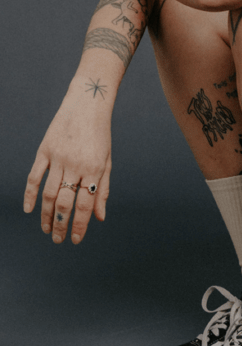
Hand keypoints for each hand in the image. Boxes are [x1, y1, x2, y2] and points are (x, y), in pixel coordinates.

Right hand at [23, 94, 111, 243]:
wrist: (87, 105)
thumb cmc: (100, 135)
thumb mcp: (107, 161)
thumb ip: (103, 190)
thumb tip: (100, 218)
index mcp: (95, 169)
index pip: (86, 204)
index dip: (80, 225)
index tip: (75, 240)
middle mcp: (76, 165)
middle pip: (65, 202)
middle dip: (61, 225)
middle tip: (58, 240)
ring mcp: (58, 158)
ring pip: (48, 193)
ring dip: (46, 215)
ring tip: (46, 229)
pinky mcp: (45, 150)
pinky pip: (34, 177)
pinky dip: (30, 195)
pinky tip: (30, 210)